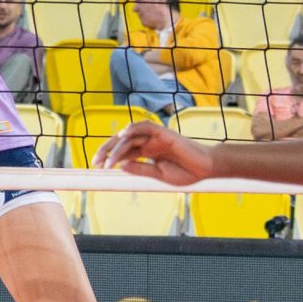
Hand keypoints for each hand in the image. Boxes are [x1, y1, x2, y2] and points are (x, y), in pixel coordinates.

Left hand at [96, 120, 219, 186]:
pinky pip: (145, 126)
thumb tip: (120, 165)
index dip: (109, 157)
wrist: (207, 169)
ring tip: (107, 158)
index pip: (123, 152)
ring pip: (130, 136)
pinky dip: (133, 128)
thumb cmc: (186, 172)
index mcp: (146, 152)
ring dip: (117, 145)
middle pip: (122, 143)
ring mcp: (155, 137)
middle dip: (107, 151)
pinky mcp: (163, 132)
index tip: (96, 166)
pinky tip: (122, 136)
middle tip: (96, 162)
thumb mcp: (158, 175)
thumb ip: (140, 169)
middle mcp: (148, 142)